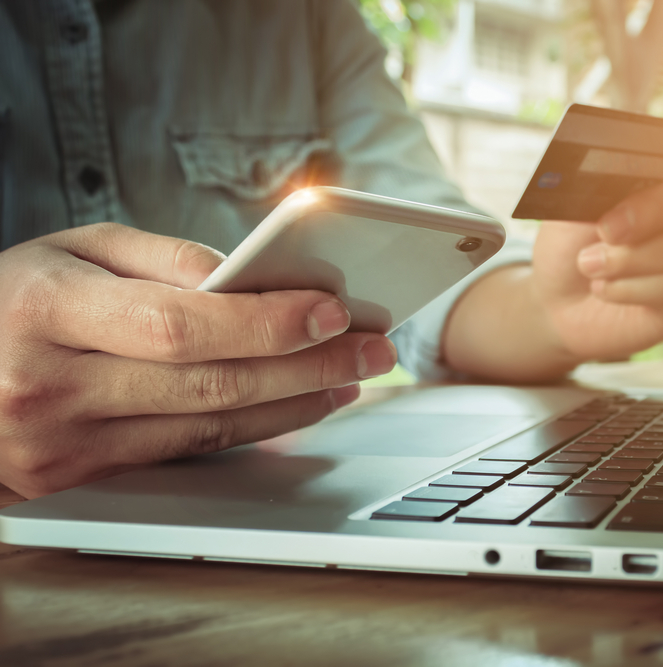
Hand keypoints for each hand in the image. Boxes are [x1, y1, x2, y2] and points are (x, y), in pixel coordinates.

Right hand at [0, 223, 396, 497]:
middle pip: (208, 383)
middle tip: (372, 348)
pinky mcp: (79, 482)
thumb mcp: (72, 250)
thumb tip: (246, 281)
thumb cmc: (11, 300)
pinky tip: (293, 409)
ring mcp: (62, 446)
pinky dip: (250, 430)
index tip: (333, 310)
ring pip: (207, 427)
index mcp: (46, 312)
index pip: (179, 324)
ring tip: (348, 377)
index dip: (265, 322)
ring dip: (293, 404)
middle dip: (307, 366)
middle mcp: (50, 387)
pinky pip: (186, 453)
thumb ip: (160, 257)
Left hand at [533, 97, 662, 360]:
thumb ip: (595, 184)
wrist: (555, 303)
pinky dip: (628, 288)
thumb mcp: (571, 210)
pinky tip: (602, 288)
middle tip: (606, 228)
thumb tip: (609, 150)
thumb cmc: (569, 248)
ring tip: (588, 264)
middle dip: (651, 209)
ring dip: (630, 257)